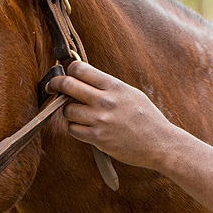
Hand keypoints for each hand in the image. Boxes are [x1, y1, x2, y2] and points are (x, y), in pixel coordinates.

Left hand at [49, 61, 178, 168]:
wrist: (160, 143)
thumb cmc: (148, 118)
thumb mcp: (132, 94)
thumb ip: (109, 87)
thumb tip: (87, 79)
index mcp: (115, 86)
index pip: (81, 69)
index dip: (69, 69)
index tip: (66, 73)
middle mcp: (105, 101)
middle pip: (67, 85)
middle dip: (55, 84)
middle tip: (52, 87)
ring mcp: (100, 120)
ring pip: (67, 110)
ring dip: (68, 111)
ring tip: (78, 114)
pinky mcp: (97, 138)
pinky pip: (73, 129)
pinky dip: (75, 128)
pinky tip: (84, 127)